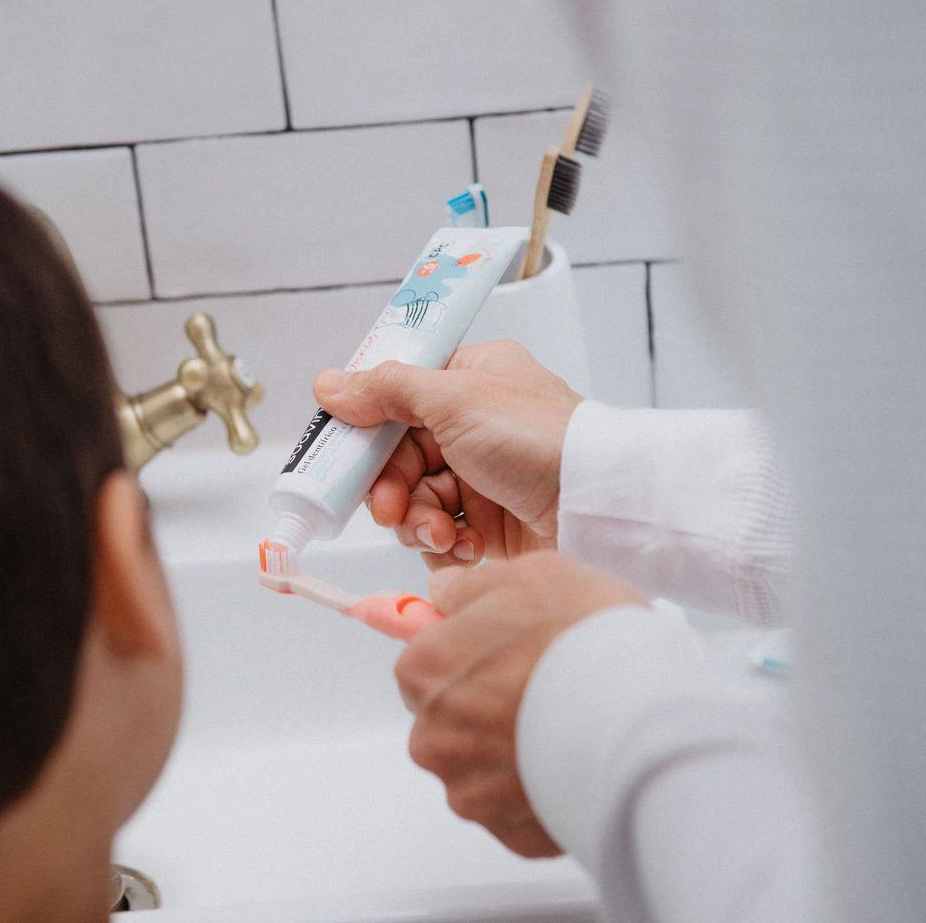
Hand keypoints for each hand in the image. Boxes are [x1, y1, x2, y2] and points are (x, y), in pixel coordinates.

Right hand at [313, 341, 582, 568]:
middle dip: (389, 487)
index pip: (395, 398)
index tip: (342, 455)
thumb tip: (329, 383)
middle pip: (398, 457)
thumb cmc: (537, 438)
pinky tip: (465, 547)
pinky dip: (445, 544)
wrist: (596, 505)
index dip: (366, 429)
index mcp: (467, 380)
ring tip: (440, 533)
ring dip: (417, 520)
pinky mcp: (490, 523)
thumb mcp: (455, 398)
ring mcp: (481, 475)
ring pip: (414, 500)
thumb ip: (386, 390)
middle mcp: (472, 425)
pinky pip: (441, 534)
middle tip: (388, 508)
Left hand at [396, 551, 648, 857]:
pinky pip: (517, 805)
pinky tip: (575, 756)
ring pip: (481, 765)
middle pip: (449, 716)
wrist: (641, 710)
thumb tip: (446, 592)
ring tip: (568, 719)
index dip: (466, 650)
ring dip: (512, 747)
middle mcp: (435, 736)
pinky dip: (539, 784)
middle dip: (486, 702)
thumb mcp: (525, 575)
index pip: (425, 660)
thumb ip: (471, 588)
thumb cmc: (581, 635)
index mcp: (426, 670)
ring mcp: (471, 790)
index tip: (499, 648)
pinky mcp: (512, 832)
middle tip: (542, 679)